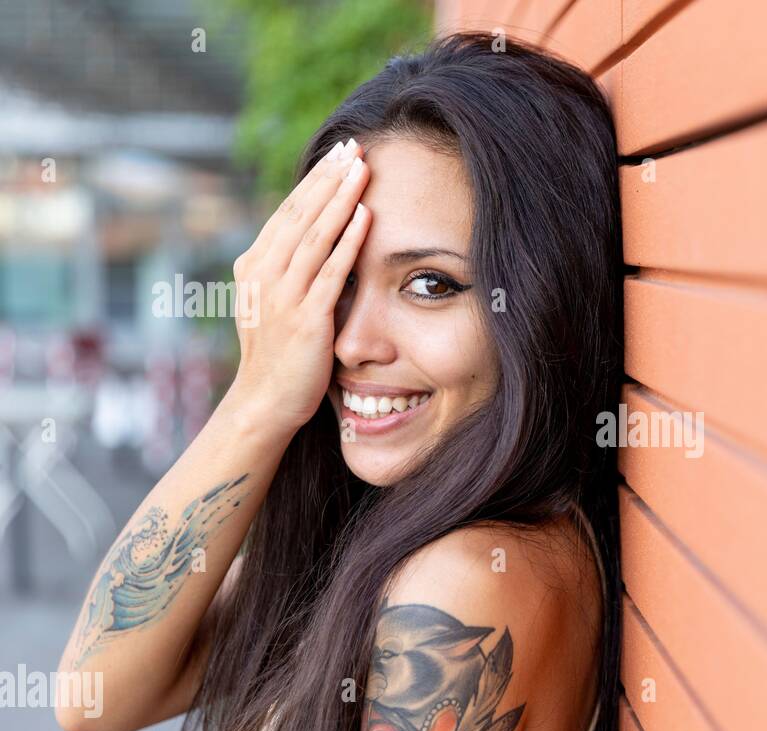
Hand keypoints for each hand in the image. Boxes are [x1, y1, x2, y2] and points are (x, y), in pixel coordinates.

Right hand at [227, 138, 371, 432]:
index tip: (339, 154)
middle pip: (301, 213)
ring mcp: (281, 296)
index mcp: (254, 266)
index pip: (288, 212)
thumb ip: (289, 271)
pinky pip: (330, 272)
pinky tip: (365, 216)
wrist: (264, 404)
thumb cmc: (278, 355)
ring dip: (340, 198)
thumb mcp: (275, 303)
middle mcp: (263, 275)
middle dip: (329, 177)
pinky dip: (348, 241)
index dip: (315, 181)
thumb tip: (317, 238)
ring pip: (315, 235)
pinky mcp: (305, 319)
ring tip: (363, 168)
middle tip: (355, 145)